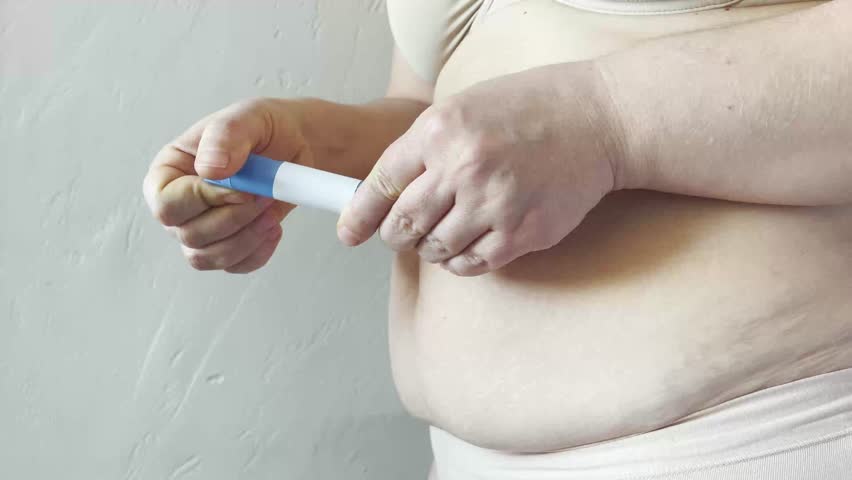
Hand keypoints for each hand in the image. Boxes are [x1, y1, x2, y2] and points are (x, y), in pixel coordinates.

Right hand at [143, 98, 311, 272]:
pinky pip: (235, 266)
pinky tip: (272, 226)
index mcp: (169, 172)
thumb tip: (210, 170)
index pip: (166, 204)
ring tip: (270, 208)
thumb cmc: (263, 129)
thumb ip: (226, 137)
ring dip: (247, 238)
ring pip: (209, 257)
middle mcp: (180, 205)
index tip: (240, 187)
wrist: (294, 145)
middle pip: (189, 235)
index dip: (202, 201)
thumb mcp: (246, 118)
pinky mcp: (228, 245)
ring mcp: (202, 229)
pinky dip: (258, 252)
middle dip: (234, 218)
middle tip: (263, 194)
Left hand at [336, 62, 623, 275]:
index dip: (360, 214)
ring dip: (431, 249)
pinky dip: (461, 262)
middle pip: (403, 225)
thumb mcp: (464, 108)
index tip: (349, 234)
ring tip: (444, 233)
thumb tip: (388, 193)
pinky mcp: (522, 233)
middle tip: (402, 234)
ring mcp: (494, 204)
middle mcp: (462, 168)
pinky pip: (473, 265)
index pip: (382, 183)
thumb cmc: (529, 109)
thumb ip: (425, 148)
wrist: (598, 120)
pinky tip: (468, 245)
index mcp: (440, 131)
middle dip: (396, 235)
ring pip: (436, 250)